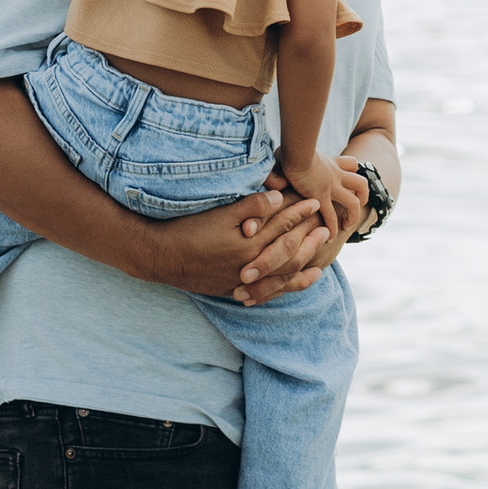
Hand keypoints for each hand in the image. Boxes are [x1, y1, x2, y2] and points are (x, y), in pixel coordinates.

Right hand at [146, 190, 333, 305]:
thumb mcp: (219, 213)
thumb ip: (251, 206)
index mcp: (248, 245)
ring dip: (303, 265)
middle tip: (326, 226)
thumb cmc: (188, 229)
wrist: (160, 258)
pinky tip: (299, 281)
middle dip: (309, 238)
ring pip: (283, 277)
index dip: (300, 211)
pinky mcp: (234, 289)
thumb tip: (279, 196)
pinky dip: (286, 287)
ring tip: (321, 258)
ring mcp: (243, 281)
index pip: (282, 226)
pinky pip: (269, 292)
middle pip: (289, 253)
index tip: (315, 201)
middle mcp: (250, 266)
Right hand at [280, 151, 370, 234]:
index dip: (354, 173)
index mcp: (331, 162)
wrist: (295, 150)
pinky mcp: (322, 197)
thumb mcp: (289, 155)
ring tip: (346, 225)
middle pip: (361, 183)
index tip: (348, 181)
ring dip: (353, 216)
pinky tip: (329, 237)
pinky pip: (331, 217)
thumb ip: (283, 169)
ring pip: (354, 203)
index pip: (352, 165)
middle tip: (355, 206)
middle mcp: (335, 174)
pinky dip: (332, 228)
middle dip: (363, 196)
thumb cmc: (289, 150)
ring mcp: (331, 187)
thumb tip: (274, 183)